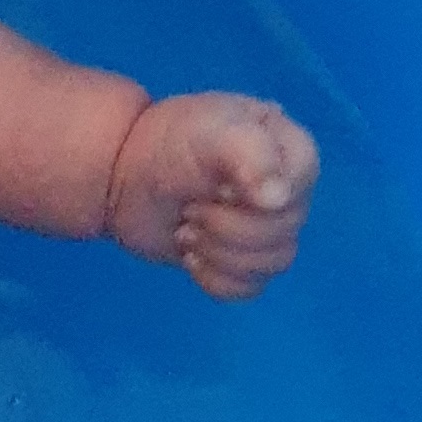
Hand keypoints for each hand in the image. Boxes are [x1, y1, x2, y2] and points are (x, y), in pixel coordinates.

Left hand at [105, 94, 318, 300]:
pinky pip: (249, 288)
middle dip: (227, 227)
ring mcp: (266, 229)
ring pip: (272, 265)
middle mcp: (286, 192)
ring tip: (187, 227)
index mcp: (289, 152)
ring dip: (219, 252)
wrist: (122, 174)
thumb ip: (251, 155)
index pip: (299, 189)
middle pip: (284, 234)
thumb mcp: (210, 132)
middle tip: (192, 208)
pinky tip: (191, 255)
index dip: (254, 199)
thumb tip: (278, 200)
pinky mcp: (241, 261)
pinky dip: (214, 277)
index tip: (217, 186)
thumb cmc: (169, 142)